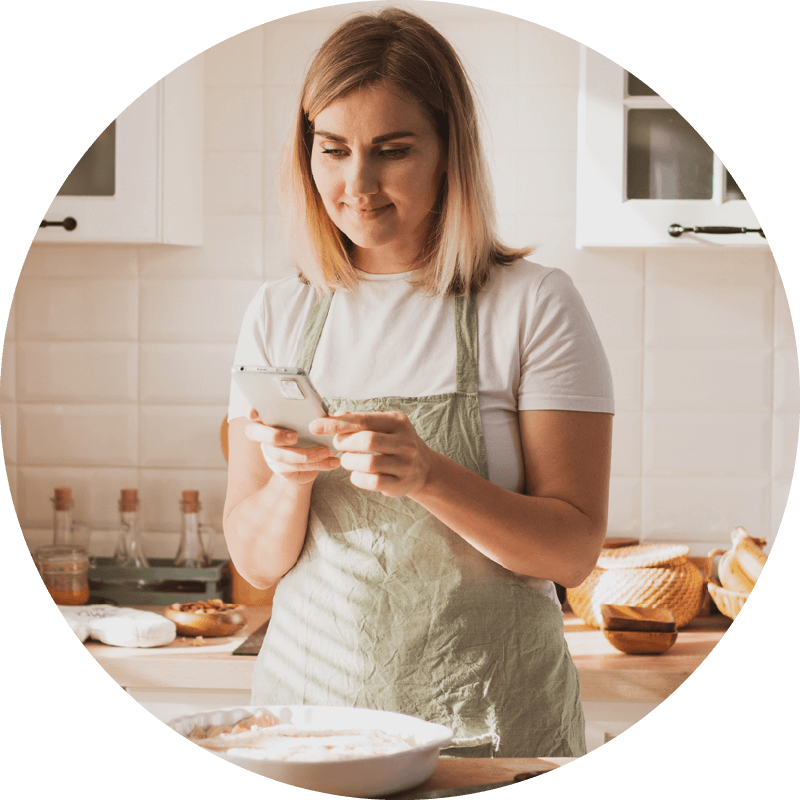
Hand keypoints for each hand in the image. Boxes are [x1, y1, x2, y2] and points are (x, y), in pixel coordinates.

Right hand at [244, 407, 339, 483]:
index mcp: (270, 417)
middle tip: (294, 437)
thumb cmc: (312, 431)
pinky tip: (332, 462)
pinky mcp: (281, 468)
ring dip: (305, 454)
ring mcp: (270, 453)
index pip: (252, 411)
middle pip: (254, 433)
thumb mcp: (315, 420)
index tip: (254, 413)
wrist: (317, 457)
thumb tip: (332, 414)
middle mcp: (264, 435)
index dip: (250, 410)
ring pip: (280, 455)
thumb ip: (316, 413)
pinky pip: (296, 468)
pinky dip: (318, 465)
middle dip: (272, 435)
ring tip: (325, 451)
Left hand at [309, 410, 432, 496]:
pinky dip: (357, 478)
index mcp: (398, 421)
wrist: (424, 468)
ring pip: (369, 463)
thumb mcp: (382, 426)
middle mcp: (405, 441)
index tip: (315, 426)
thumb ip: (359, 419)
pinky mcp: (401, 484)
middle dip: (344, 443)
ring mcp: (405, 464)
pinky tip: (356, 474)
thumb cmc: (395, 443)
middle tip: (337, 445)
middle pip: (366, 440)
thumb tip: (335, 415)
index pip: (363, 420)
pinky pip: (372, 482)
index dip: (337, 423)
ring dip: (349, 462)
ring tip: (347, 460)